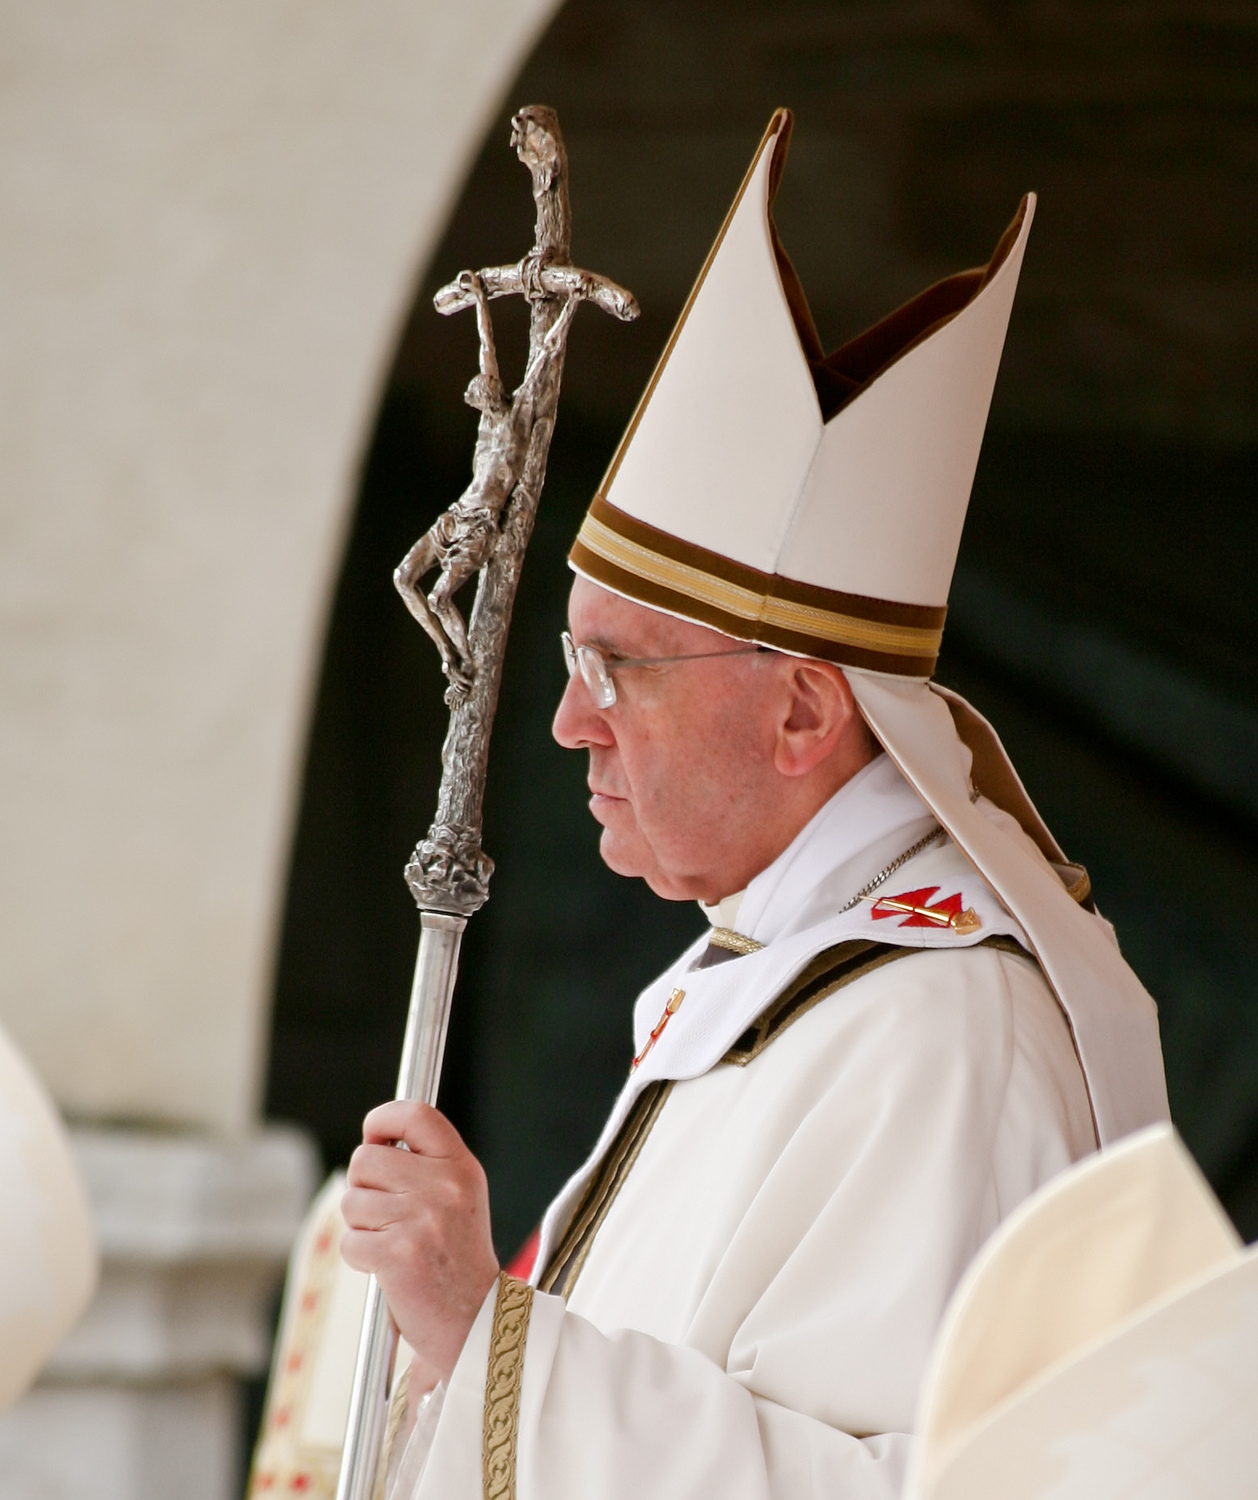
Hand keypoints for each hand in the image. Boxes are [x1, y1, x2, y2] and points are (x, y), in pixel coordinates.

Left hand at [342, 1101, 499, 1392]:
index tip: (374, 1136)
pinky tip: (389, 1269)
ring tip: (393, 1243)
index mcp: (461, 1166)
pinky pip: (351, 1242)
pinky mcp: (399, 1255)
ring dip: (362, 1227)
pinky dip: (361, 1258)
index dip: (383, 1119)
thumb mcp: (459, 1196)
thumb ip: (424, 1164)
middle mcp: (445, 1186)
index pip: (416, 1114)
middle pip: (365, 1159)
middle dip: (363, 1187)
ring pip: (352, 1203)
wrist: (477, 1321)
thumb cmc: (457, 1257)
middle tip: (387, 1214)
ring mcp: (423, 1219)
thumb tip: (371, 1140)